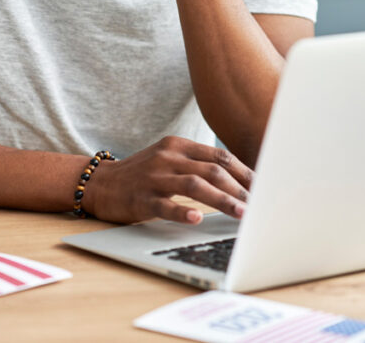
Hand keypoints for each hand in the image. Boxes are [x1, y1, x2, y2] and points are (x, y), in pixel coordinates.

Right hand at [82, 136, 252, 224]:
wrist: (101, 182)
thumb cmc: (142, 174)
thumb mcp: (169, 159)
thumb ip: (196, 163)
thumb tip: (236, 179)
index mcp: (178, 146)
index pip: (219, 157)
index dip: (244, 172)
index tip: (263, 188)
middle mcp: (168, 157)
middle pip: (212, 170)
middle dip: (239, 189)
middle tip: (259, 205)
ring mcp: (154, 177)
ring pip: (194, 186)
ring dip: (222, 200)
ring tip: (241, 213)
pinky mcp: (141, 198)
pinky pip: (165, 205)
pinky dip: (182, 212)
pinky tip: (197, 219)